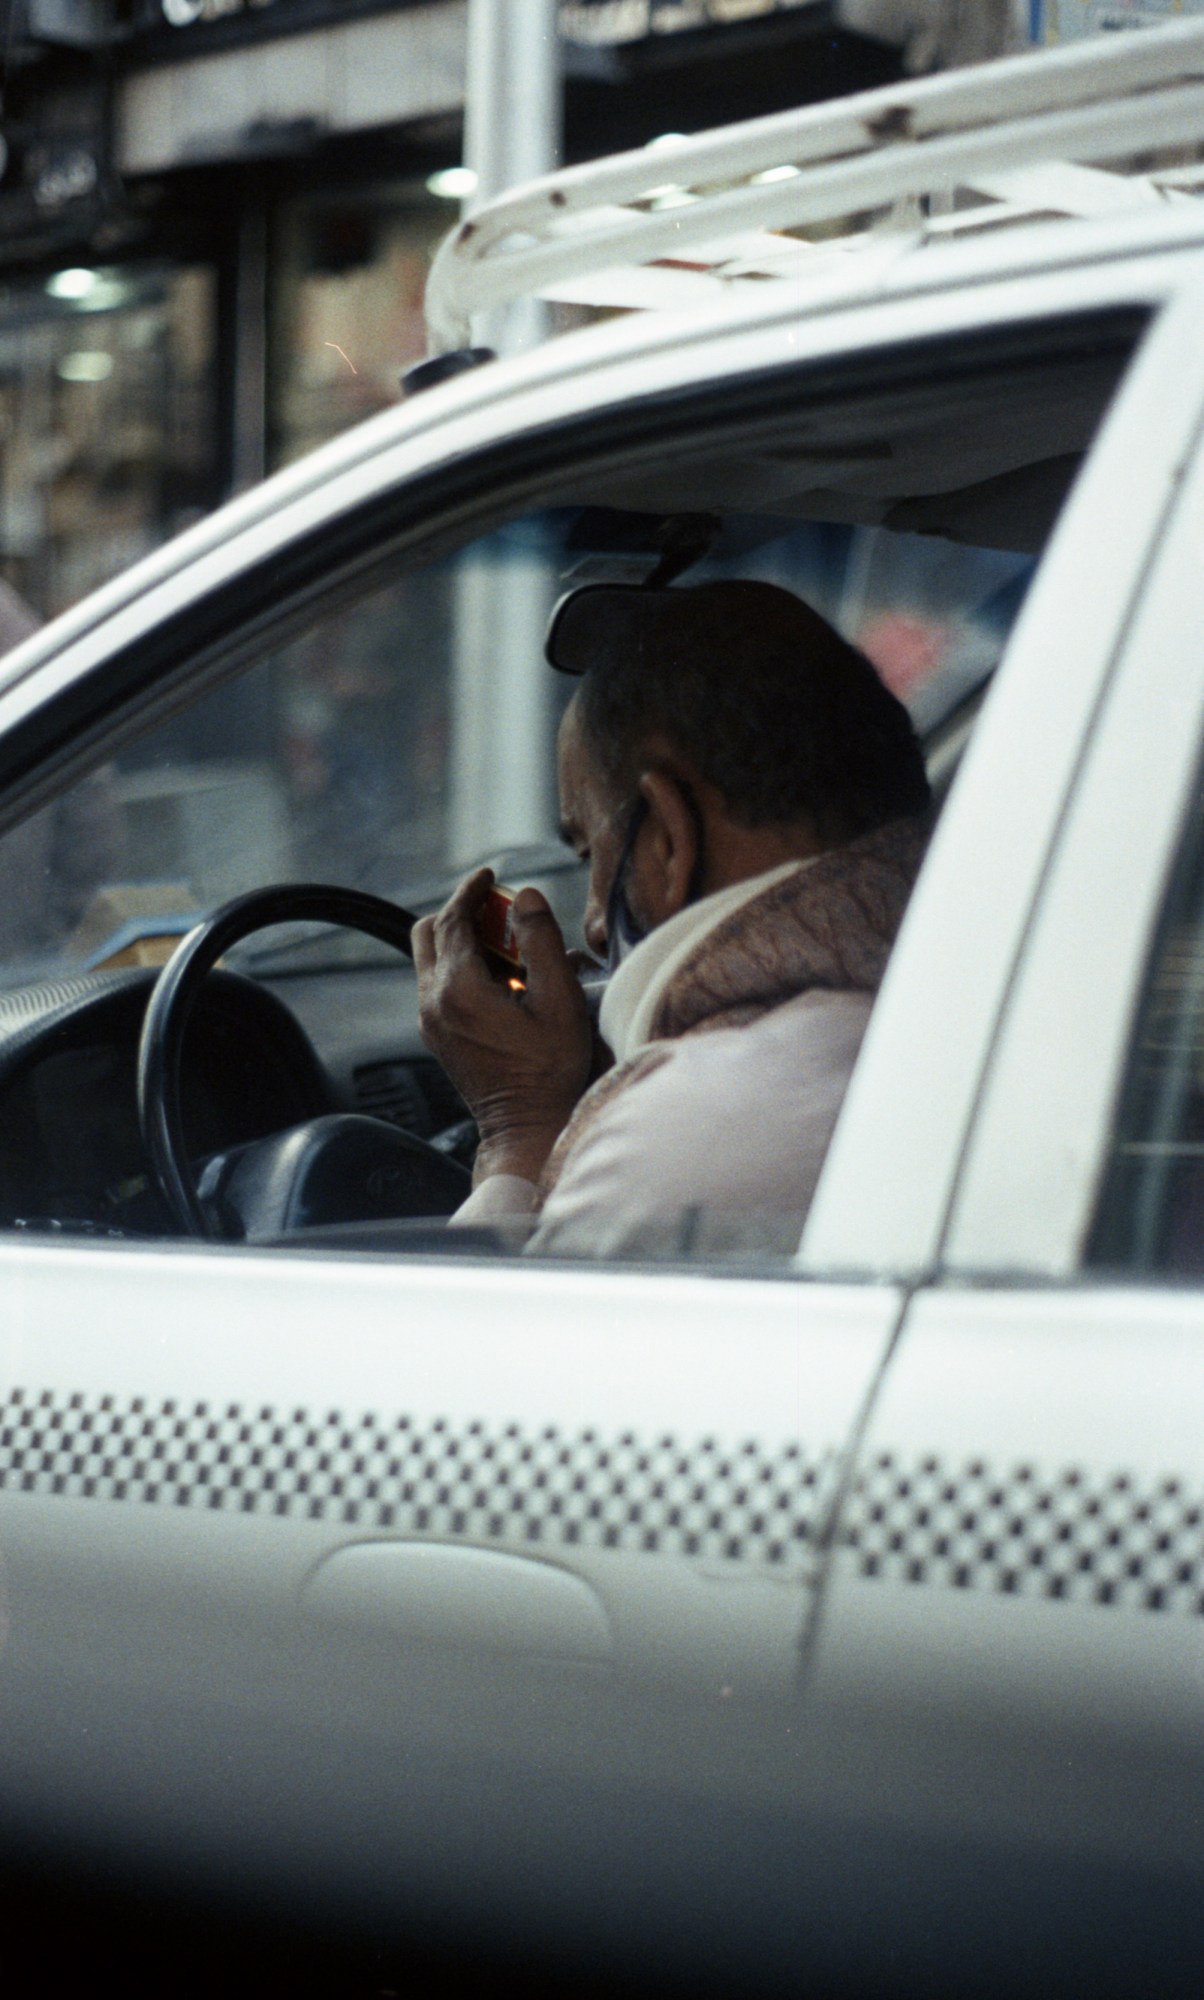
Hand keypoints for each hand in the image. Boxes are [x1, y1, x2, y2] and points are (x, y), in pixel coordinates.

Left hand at [412, 868, 591, 1185]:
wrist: (527, 1125)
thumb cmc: (549, 1069)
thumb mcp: (559, 1001)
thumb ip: (541, 942)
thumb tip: (526, 897)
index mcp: (459, 989)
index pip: (453, 919)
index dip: (472, 890)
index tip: (491, 875)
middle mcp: (433, 1002)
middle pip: (428, 932)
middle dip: (461, 913)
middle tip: (499, 914)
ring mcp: (430, 1021)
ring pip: (432, 959)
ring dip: (464, 942)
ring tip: (510, 951)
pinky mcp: (437, 1035)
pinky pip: (439, 984)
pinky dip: (463, 967)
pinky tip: (503, 982)